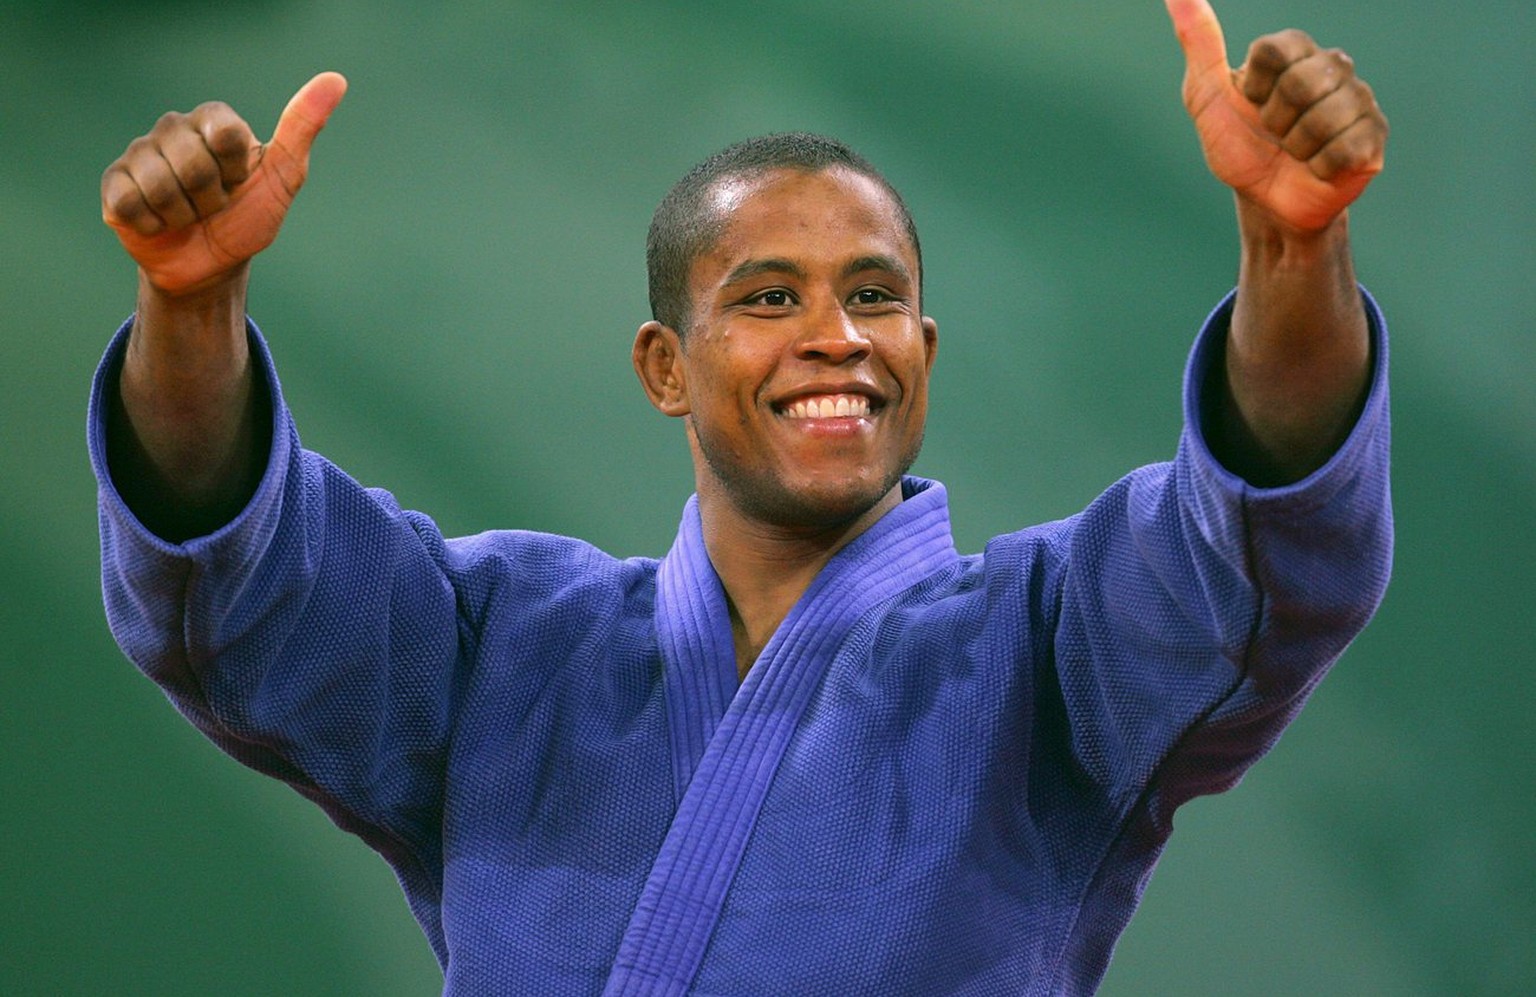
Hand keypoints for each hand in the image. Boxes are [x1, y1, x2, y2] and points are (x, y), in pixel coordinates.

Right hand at [101, 72, 347, 294]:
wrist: (213, 266)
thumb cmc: (249, 217)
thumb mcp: (284, 177)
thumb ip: (303, 128)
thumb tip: (336, 80)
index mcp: (213, 120)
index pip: (226, 134)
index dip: (236, 170)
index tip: (240, 181)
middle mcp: (173, 128)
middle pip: (194, 165)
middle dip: (211, 200)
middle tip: (214, 206)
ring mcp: (140, 154)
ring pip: (160, 187)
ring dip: (184, 216)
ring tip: (189, 215)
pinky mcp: (114, 185)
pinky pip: (130, 205)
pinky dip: (154, 226)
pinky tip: (160, 223)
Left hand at [1164, 0, 1386, 232]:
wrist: (1264, 202)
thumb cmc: (1238, 146)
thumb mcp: (1206, 97)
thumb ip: (1198, 43)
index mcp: (1294, 51)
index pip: (1274, 49)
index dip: (1255, 87)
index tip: (1251, 103)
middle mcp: (1333, 66)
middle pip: (1302, 82)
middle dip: (1275, 120)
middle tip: (1274, 135)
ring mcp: (1358, 99)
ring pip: (1325, 118)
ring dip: (1297, 147)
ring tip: (1296, 153)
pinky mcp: (1374, 136)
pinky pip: (1345, 149)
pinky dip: (1320, 168)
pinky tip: (1319, 167)